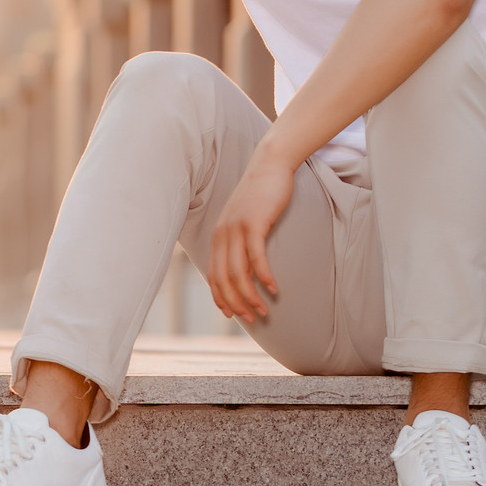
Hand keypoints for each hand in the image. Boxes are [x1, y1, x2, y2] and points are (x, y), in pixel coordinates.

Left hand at [205, 150, 292, 322]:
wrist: (269, 165)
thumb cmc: (260, 197)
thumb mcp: (246, 223)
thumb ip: (242, 245)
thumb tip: (247, 270)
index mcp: (218, 236)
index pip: (213, 275)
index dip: (221, 297)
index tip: (232, 314)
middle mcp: (222, 234)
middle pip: (223, 279)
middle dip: (236, 303)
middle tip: (251, 319)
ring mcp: (236, 228)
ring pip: (238, 272)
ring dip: (250, 295)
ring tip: (263, 310)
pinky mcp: (253, 222)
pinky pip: (256, 256)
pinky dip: (263, 275)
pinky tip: (273, 288)